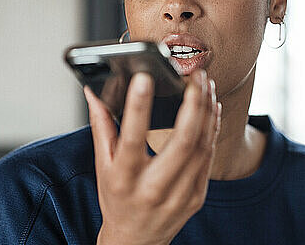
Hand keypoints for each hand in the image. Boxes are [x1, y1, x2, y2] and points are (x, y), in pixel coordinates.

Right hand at [84, 69, 221, 244]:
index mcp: (125, 179)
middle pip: (182, 141)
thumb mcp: (102, 166)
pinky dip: (212, 128)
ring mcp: (180, 195)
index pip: (132, 138)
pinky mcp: (197, 196)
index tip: (144, 78)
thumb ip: (100, 127)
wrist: (136, 241)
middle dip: (193, 103)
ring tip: (206, 84)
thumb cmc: (117, 201)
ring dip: (206, 111)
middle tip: (196, 76)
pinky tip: (211, 107)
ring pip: (202, 146)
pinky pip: (209, 157)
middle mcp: (154, 188)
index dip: (138, 107)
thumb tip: (92, 93)